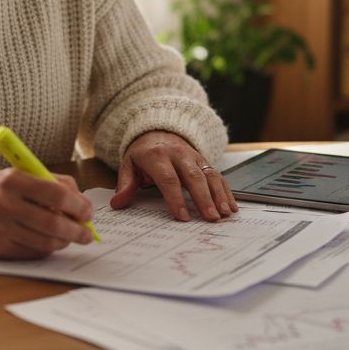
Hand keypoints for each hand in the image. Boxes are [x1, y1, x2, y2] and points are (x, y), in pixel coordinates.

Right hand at [0, 169, 94, 258]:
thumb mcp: (20, 175)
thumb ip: (52, 183)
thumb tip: (82, 202)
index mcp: (14, 180)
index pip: (56, 194)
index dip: (78, 206)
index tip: (88, 213)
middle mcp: (5, 204)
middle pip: (53, 223)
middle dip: (77, 231)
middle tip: (86, 234)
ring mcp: (1, 228)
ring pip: (45, 242)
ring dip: (64, 242)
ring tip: (70, 238)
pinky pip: (32, 253)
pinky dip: (46, 249)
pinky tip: (50, 243)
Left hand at [109, 131, 237, 221]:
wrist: (157, 131)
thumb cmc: (143, 154)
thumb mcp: (129, 165)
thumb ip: (125, 184)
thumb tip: (118, 203)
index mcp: (157, 156)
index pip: (168, 179)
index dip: (176, 198)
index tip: (182, 217)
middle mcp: (178, 154)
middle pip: (193, 177)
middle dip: (203, 198)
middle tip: (211, 218)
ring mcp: (193, 157)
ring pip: (209, 175)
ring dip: (219, 195)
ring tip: (224, 214)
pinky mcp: (204, 161)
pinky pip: (217, 175)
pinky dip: (226, 191)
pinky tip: (231, 206)